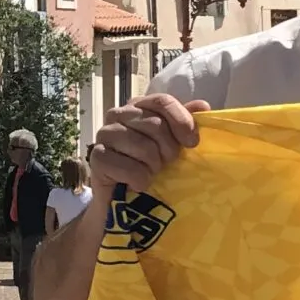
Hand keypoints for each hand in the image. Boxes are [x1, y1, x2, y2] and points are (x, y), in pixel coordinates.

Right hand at [87, 93, 207, 196]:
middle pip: (155, 124)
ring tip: (151, 172)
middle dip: (168, 150)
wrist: (125, 197)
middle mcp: (118, 114)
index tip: (192, 143)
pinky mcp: (96, 156)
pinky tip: (138, 183)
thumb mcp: (172, 143)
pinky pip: (128, 167)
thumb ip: (185, 122)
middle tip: (165, 163)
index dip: (182, 121)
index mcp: (138, 106)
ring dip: (153, 166)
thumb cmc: (151, 165)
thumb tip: (202, 106)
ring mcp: (104, 134)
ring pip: (143, 146)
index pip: (162, 102)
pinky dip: (139, 179)